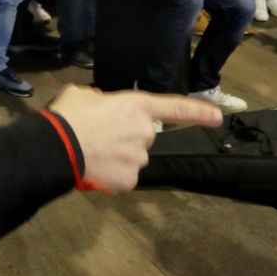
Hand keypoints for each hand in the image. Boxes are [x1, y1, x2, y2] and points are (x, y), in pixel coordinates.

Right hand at [46, 85, 222, 191]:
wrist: (58, 147)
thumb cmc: (69, 116)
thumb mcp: (84, 95)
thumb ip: (101, 101)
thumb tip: (100, 107)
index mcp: (137, 106)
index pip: (175, 107)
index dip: (198, 112)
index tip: (218, 118)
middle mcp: (145, 132)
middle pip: (142, 137)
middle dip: (125, 137)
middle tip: (99, 136)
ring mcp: (139, 158)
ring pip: (132, 158)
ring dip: (117, 156)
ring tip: (92, 152)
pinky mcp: (129, 181)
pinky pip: (123, 177)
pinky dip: (111, 175)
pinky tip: (94, 169)